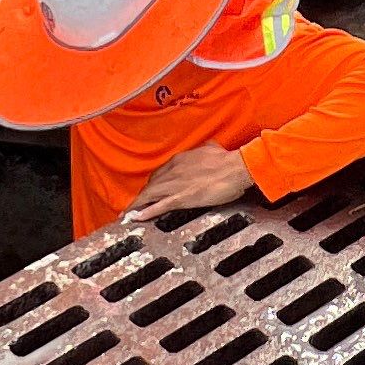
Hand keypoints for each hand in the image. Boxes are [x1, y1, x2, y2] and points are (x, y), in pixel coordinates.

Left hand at [131, 143, 254, 218]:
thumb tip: (209, 148)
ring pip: (150, 195)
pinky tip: (137, 217)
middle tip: (136, 205)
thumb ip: (206, 149)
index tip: (151, 189)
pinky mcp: (182, 198)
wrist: (236, 167)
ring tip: (128, 214)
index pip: (160, 172)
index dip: (154, 183)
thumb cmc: (227, 160)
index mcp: (181, 159)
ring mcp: (176, 184)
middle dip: (143, 195)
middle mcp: (174, 170)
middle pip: (151, 184)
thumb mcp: (213, 148)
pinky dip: (146, 211)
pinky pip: (159, 206)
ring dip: (137, 205)